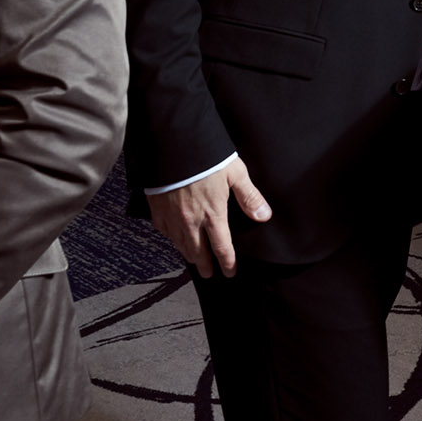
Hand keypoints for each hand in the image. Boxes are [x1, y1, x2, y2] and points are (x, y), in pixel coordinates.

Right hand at [147, 156, 270, 277]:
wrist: (172, 146)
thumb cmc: (206, 157)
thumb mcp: (235, 173)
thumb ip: (249, 197)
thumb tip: (264, 215)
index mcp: (213, 215)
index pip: (222, 248)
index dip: (227, 263)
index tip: (229, 272)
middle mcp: (191, 222)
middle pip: (199, 253)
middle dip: (205, 265)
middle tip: (208, 273)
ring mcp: (172, 218)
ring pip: (180, 245)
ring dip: (189, 256)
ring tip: (194, 260)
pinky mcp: (157, 210)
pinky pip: (165, 232)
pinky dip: (172, 239)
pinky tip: (175, 239)